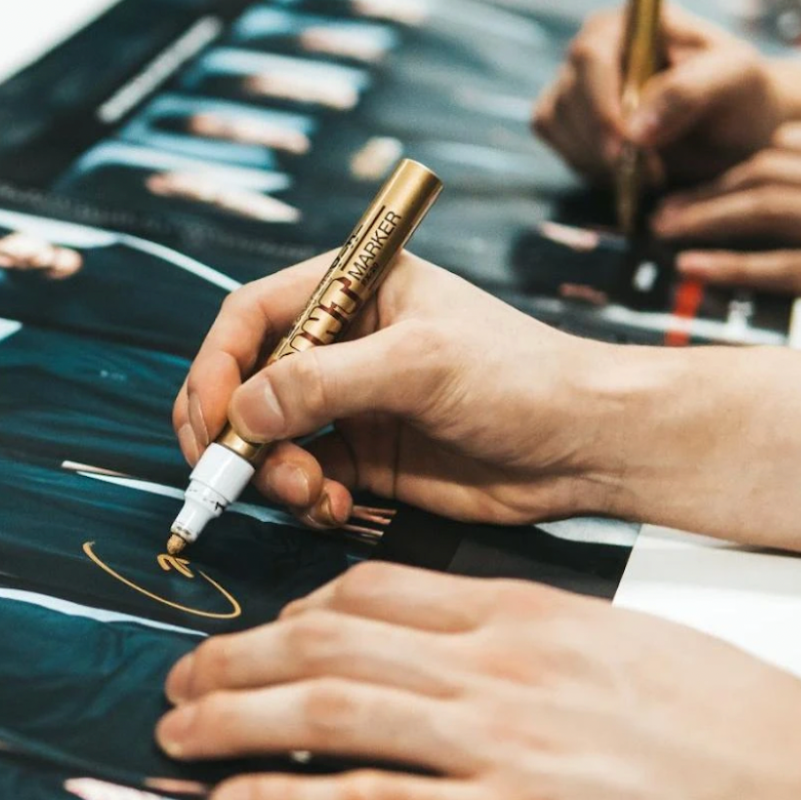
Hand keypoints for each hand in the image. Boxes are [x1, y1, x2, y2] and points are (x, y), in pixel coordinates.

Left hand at [156, 562, 800, 799]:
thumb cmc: (737, 729)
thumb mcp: (625, 647)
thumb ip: (539, 644)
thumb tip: (482, 652)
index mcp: (522, 614)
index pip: (375, 592)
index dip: (296, 612)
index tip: (262, 633)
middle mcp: (492, 665)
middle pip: (325, 642)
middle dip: (234, 658)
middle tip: (179, 677)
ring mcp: (494, 739)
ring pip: (324, 708)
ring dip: (231, 718)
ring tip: (176, 731)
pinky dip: (284, 799)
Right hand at [174, 251, 629, 529]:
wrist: (590, 447)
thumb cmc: (524, 378)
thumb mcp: (421, 365)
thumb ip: (325, 383)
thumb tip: (242, 412)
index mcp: (353, 289)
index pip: (250, 317)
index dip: (215, 368)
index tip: (210, 422)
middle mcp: (342, 343)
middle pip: (244, 383)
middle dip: (232, 434)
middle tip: (232, 475)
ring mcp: (350, 404)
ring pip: (267, 441)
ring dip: (272, 475)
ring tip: (311, 496)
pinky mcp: (365, 459)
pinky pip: (303, 481)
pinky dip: (305, 501)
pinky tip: (337, 510)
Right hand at [533, 4, 786, 187]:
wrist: (738, 129)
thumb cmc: (742, 95)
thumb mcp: (735, 80)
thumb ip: (689, 92)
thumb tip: (635, 129)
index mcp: (632, 21)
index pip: (592, 57)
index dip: (601, 105)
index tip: (626, 148)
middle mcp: (596, 47)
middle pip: (567, 93)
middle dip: (601, 141)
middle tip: (648, 174)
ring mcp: (577, 82)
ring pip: (555, 121)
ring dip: (594, 157)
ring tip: (646, 172)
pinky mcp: (569, 118)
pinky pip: (556, 143)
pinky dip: (585, 164)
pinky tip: (625, 173)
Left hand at [654, 123, 800, 328]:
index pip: (787, 147)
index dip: (732, 163)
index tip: (696, 178)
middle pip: (762, 172)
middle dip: (703, 189)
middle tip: (659, 208)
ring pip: (761, 208)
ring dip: (701, 219)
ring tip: (660, 233)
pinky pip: (784, 265)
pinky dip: (731, 265)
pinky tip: (693, 271)